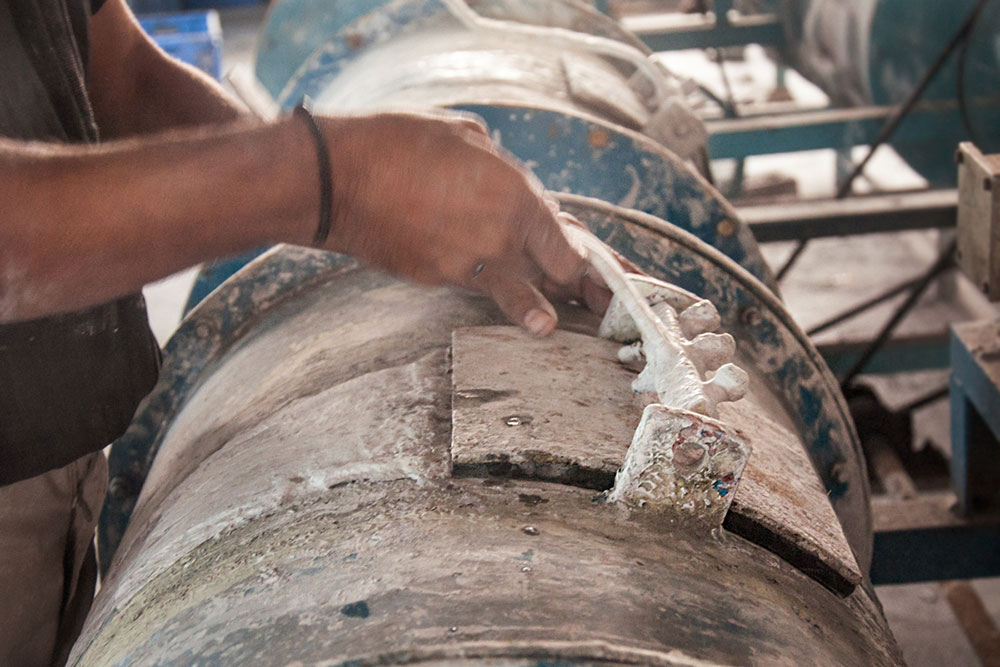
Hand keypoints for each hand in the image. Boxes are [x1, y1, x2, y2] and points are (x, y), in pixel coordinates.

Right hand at [317, 111, 630, 334]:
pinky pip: (471, 282)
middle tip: (603, 303)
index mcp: (516, 197)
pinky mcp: (435, 279)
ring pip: (515, 290)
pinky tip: (489, 285)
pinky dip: (483, 282)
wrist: (336, 181)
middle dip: (581, 289)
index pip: (567, 245)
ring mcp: (467, 266)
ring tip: (551, 325)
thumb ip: (499, 165)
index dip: (588, 261)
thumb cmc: (398, 143)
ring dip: (537, 306)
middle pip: (551, 274)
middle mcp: (500, 239)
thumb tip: (505, 177)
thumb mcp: (464, 136)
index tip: (602, 272)